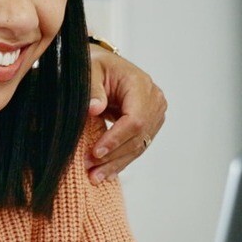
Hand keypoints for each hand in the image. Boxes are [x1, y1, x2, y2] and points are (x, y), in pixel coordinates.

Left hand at [87, 45, 166, 183]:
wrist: (102, 64)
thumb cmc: (95, 65)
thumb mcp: (88, 71)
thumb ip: (91, 90)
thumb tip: (94, 109)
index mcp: (140, 84)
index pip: (134, 119)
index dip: (116, 139)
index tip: (96, 152)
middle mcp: (153, 99)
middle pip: (138, 136)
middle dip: (113, 156)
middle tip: (90, 170)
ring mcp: (153, 113)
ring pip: (139, 145)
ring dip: (116, 163)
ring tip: (95, 177)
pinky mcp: (148, 124)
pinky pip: (136, 146)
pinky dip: (120, 160)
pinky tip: (106, 173)